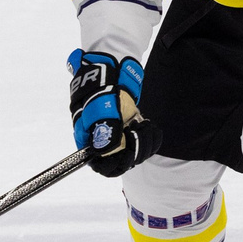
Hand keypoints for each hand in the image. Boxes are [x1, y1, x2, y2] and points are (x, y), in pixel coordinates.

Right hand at [68, 50, 158, 177]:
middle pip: (123, 163)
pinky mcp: (133, 131)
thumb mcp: (99, 110)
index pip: (103, 167)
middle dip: (135, 150)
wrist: (113, 74)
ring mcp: (121, 138)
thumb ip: (102, 131)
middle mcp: (106, 144)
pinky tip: (149, 125)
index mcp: (91, 142)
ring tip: (143, 125)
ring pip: (137, 154)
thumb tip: (104, 152)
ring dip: (145, 142)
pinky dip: (151, 136)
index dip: (116, 164)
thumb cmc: (101, 91)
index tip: (127, 153)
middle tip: (136, 131)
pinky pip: (147, 143)